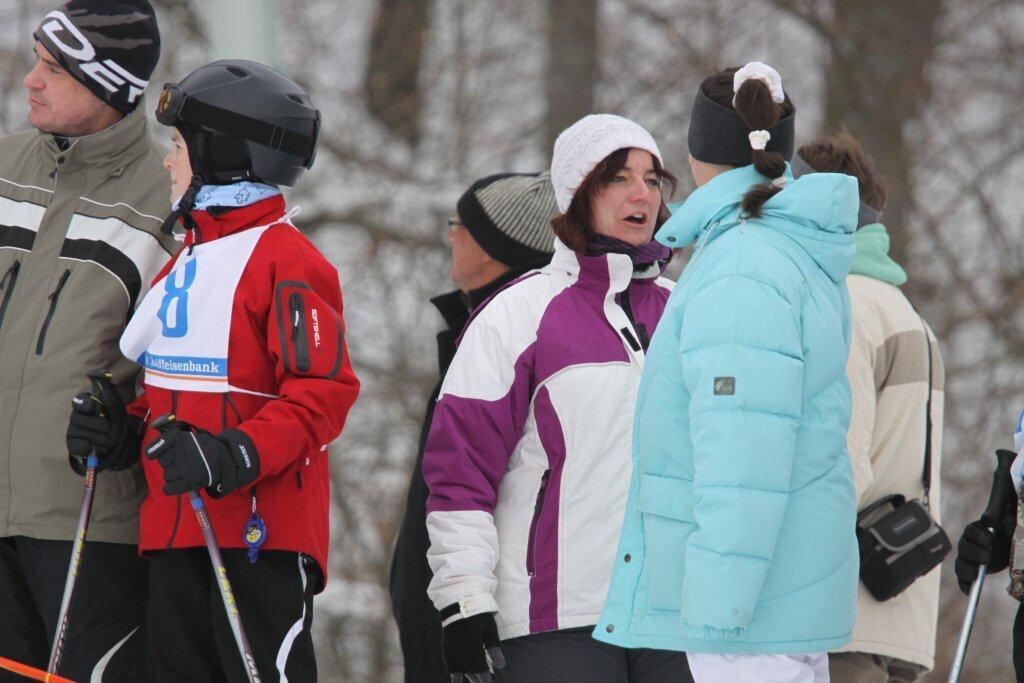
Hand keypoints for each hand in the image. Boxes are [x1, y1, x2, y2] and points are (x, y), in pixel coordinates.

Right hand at [66, 379, 139, 473]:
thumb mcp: (117, 410)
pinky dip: (90, 447)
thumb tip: (102, 385)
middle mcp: (75, 416)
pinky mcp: (72, 444)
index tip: (93, 407)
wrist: (117, 443)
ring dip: (99, 438)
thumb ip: (110, 398)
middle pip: (78, 418)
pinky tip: (96, 447)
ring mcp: (72, 430)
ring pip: (81, 433)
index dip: (84, 404)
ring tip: (107, 439)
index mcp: (85, 404)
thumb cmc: (114, 422)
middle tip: (109, 428)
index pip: (78, 401)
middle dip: (98, 425)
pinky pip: (78, 446)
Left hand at [144, 426, 258, 495]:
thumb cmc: (205, 446)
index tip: (155, 454)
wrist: (225, 458)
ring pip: (167, 475)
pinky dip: (172, 487)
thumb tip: (156, 428)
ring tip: (185, 471)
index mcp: (177, 439)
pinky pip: (168, 488)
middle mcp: (178, 454)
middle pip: (162, 462)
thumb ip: (173, 434)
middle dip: (170, 462)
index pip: (153, 450)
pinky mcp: (188, 483)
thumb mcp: (189, 435)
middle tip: (181, 461)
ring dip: (174, 474)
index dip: (155, 452)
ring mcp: (183, 469)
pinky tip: (179, 483)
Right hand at [441, 611, 503, 681]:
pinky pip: (451, 669)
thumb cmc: (478, 617)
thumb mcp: (489, 630)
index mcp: (475, 650)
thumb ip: (494, 649)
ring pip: (463, 672)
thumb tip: (501, 666)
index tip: (489, 682)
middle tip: (483, 681)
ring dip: (470, 678)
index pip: (482, 673)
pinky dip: (455, 677)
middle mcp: (463, 655)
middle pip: (473, 675)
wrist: (458, 607)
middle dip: (479, 680)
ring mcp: (454, 654)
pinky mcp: (447, 652)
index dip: (486, 680)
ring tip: (475, 681)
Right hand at [956, 514, 1014, 594]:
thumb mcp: (1005, 522)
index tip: (990, 539)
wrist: (1007, 546)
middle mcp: (967, 544)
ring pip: (960, 564)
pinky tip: (969, 592)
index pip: (971, 531)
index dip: (979, 535)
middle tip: (987, 558)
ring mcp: (966, 559)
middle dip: (974, 554)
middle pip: (964, 548)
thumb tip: (989, 519)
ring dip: (966, 570)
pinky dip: (964, 585)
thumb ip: (996, 518)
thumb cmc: (1006, 532)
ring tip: (974, 576)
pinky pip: (962, 579)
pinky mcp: (970, 572)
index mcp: (975, 530)